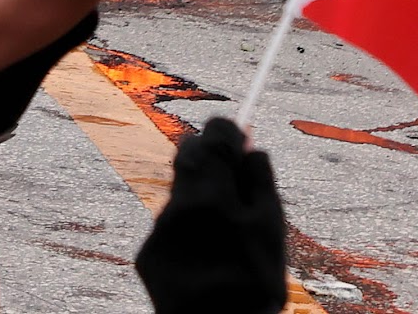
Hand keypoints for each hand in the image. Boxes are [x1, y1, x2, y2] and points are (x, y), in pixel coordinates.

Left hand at [136, 118, 286, 313]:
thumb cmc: (253, 284)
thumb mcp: (271, 228)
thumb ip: (259, 180)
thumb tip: (250, 146)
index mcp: (210, 193)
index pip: (214, 134)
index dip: (230, 133)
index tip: (242, 140)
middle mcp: (177, 205)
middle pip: (188, 156)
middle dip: (211, 158)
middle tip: (232, 177)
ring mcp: (157, 231)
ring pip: (181, 195)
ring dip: (200, 200)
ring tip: (225, 235)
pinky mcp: (146, 256)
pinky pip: (170, 229)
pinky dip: (187, 232)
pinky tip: (205, 258)